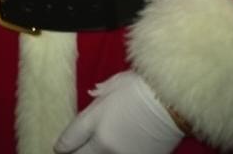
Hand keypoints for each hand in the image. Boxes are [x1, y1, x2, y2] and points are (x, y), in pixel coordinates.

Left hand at [53, 71, 184, 153]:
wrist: (172, 104)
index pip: (69, 141)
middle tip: (73, 151)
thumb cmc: (143, 87)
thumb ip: (100, 92)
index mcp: (96, 124)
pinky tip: (115, 149)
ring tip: (96, 148)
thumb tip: (93, 94)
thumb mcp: (115, 84)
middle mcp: (105, 145)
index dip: (62, 145)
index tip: (60, 147)